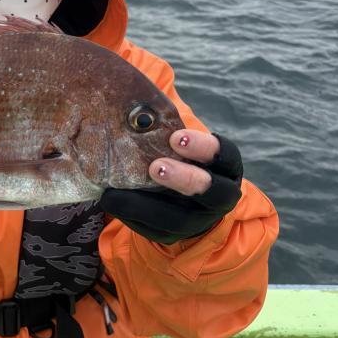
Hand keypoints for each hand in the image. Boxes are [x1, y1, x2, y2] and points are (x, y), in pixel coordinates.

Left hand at [101, 130, 242, 243]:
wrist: (180, 198)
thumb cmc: (178, 153)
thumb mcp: (181, 142)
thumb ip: (164, 127)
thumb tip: (130, 102)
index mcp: (226, 165)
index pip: (225, 155)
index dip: (203, 148)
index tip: (176, 138)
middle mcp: (220, 195)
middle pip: (212, 192)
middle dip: (185, 179)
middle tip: (156, 166)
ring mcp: (199, 219)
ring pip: (182, 219)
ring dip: (150, 205)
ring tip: (120, 189)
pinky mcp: (174, 235)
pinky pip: (155, 231)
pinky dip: (132, 215)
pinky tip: (111, 200)